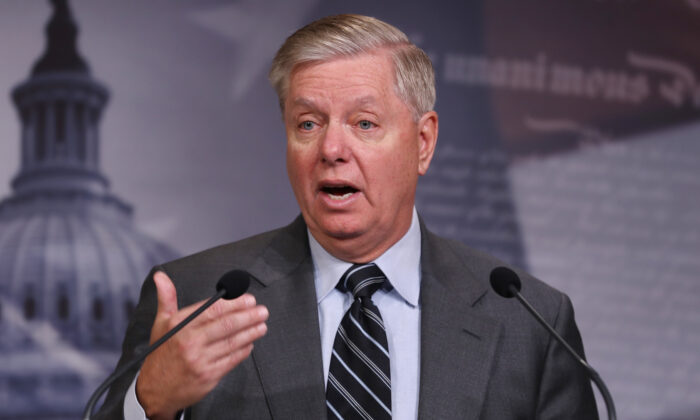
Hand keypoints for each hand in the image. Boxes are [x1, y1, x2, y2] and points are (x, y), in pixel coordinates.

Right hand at [136, 271, 268, 418]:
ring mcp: (200, 360)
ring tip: (262, 325)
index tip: (248, 299)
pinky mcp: (208, 376)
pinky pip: (231, 360)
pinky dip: (243, 350)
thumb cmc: (160, 353)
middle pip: (226, 325)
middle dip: (248, 317)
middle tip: (262, 311)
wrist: (154, 391)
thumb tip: (161, 276)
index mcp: (180, 326)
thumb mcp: (160, 324)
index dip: (234, 303)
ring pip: (232, 343)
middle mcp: (189, 342)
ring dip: (251, 333)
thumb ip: (166, 298)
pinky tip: (250, 343)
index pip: (212, 310)